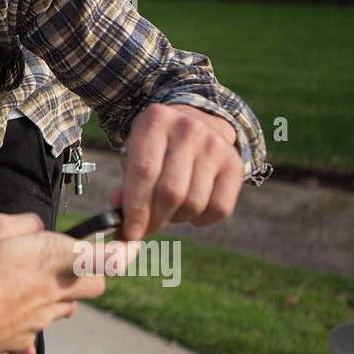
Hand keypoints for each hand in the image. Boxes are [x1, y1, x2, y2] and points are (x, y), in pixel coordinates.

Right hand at [0, 212, 139, 353]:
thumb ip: (20, 223)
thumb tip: (35, 226)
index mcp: (51, 259)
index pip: (109, 258)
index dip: (128, 250)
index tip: (131, 243)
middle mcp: (55, 291)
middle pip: (97, 285)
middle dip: (91, 270)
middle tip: (67, 257)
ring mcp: (42, 318)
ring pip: (69, 303)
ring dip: (60, 290)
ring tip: (25, 277)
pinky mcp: (26, 337)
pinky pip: (41, 321)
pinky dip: (32, 309)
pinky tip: (4, 299)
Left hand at [112, 102, 243, 240]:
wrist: (197, 122)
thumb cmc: (157, 146)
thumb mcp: (135, 152)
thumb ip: (126, 183)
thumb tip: (119, 213)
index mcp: (155, 121)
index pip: (143, 171)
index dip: (135, 208)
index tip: (129, 233)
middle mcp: (188, 129)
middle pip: (170, 192)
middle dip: (154, 219)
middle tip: (146, 228)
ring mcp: (215, 146)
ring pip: (194, 203)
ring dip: (176, 219)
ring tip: (167, 213)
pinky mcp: (234, 164)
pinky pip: (220, 208)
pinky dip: (202, 221)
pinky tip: (191, 213)